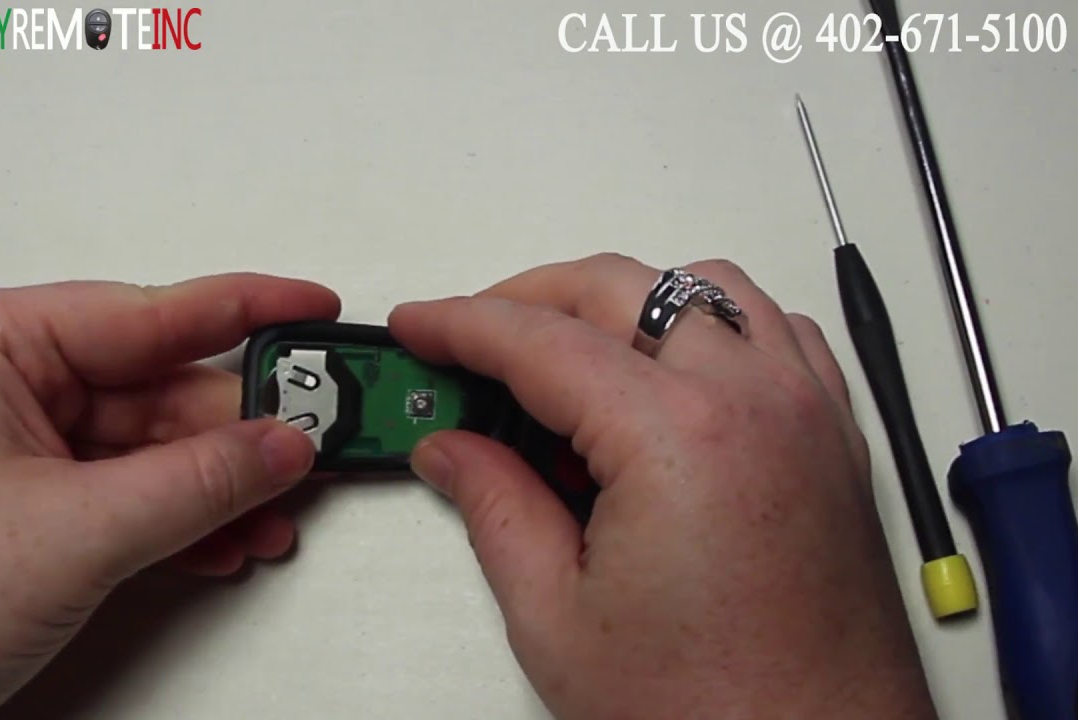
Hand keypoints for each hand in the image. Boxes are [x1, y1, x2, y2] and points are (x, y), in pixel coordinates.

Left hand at [0, 274, 338, 719]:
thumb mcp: (77, 531)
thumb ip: (200, 480)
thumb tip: (284, 443)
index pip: (147, 310)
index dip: (245, 308)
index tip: (312, 306)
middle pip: (154, 388)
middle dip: (238, 431)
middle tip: (316, 443)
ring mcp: (3, 444)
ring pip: (144, 449)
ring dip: (214, 489)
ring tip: (277, 513)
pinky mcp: (14, 502)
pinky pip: (118, 492)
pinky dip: (174, 521)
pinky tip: (222, 543)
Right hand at [390, 254, 936, 719]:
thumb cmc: (715, 714)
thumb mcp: (559, 619)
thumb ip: (495, 510)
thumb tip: (451, 452)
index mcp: (675, 438)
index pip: (540, 341)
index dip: (461, 324)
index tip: (420, 325)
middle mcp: (753, 402)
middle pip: (619, 287)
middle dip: (529, 297)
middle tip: (470, 342)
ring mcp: (805, 412)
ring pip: (706, 288)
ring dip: (624, 302)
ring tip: (567, 360)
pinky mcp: (834, 439)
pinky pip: (776, 331)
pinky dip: (711, 325)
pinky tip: (668, 377)